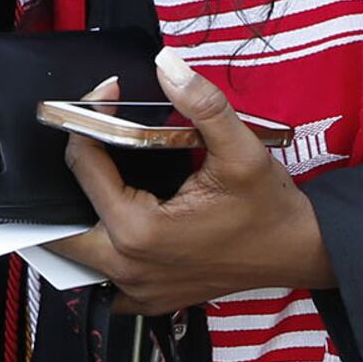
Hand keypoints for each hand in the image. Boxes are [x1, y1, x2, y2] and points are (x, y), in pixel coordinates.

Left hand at [48, 52, 333, 313]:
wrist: (300, 251)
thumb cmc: (271, 207)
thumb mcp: (241, 150)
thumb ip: (202, 104)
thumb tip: (168, 63)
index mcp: (140, 229)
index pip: (84, 166)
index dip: (88, 120)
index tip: (109, 95)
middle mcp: (128, 265)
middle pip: (62, 221)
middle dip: (69, 177)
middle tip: (94, 141)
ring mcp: (136, 288)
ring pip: (76, 255)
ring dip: (76, 219)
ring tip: (98, 179)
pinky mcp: (148, 299)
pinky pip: (102, 281)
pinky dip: (98, 255)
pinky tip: (112, 227)